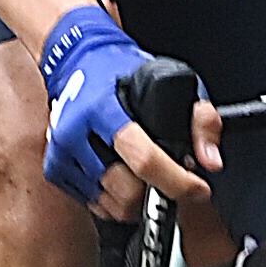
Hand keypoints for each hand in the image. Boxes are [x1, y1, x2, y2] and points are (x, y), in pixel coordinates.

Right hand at [41, 5, 209, 215]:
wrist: (77, 61)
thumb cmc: (122, 71)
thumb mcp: (173, 79)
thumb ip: (200, 119)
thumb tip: (211, 160)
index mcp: (102, 108)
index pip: (143, 159)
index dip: (176, 181)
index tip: (197, 188)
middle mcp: (77, 133)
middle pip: (126, 191)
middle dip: (156, 192)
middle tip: (169, 178)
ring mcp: (62, 154)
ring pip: (111, 205)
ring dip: (137, 200)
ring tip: (147, 177)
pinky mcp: (55, 170)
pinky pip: (95, 205)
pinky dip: (115, 200)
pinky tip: (124, 178)